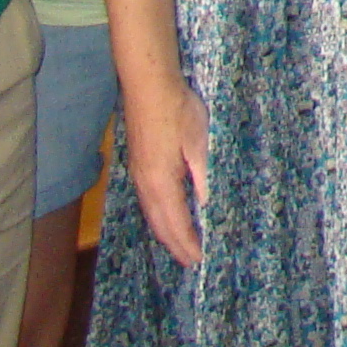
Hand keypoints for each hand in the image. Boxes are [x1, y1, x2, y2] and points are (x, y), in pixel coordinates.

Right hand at [120, 81, 211, 267]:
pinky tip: (168, 213)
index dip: (187, 244)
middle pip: (158, 224)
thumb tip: (207, 206)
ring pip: (151, 213)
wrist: (148, 84)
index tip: (199, 260)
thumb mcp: (199, 143)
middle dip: (175, 245)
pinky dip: (159, 216)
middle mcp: (145, 184)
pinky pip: (148, 201)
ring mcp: (138, 174)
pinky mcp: (139, 164)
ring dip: (166, 232)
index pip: (174, 224)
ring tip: (181, 244)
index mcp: (160, 183)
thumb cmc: (177, 111)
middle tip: (191, 261)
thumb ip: (203, 177)